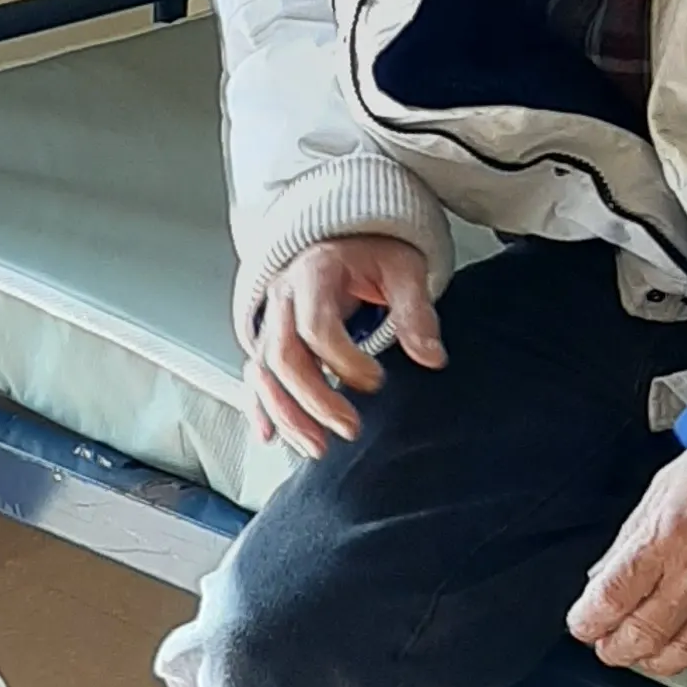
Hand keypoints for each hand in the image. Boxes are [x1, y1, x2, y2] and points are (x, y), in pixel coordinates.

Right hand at [248, 236, 446, 457]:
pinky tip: (270, 438)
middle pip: (283, 356)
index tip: (378, 381)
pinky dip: (260, 409)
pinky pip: (254, 378)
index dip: (345, 360)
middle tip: (350, 428)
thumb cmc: (372, 250)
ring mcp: (270, 321)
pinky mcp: (268, 340)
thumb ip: (415, 312)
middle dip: (314, 399)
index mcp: (314, 274)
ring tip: (317, 448)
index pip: (316, 326)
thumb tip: (431, 357)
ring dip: (287, 415)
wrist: (344, 238)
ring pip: (263, 373)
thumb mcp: (402, 269)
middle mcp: (282, 298)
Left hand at [568, 453, 686, 676]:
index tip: (584, 626)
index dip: (587, 623)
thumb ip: (630, 541)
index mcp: (665, 537)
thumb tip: (603, 580)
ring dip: (659, 659)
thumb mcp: (661, 490)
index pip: (610, 601)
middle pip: (644, 637)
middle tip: (611, 646)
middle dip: (617, 649)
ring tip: (649, 650)